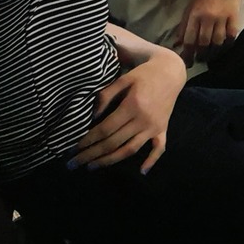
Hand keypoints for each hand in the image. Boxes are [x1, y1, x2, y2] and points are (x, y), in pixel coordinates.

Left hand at [71, 48, 182, 171]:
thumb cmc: (143, 74)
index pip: (105, 129)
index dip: (87, 140)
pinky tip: (142, 172)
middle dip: (91, 154)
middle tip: (73, 164)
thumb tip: (91, 116)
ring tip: (92, 167)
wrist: (170, 71)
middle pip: (113, 143)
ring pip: (130, 149)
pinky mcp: (163, 129)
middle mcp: (143, 120)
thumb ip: (105, 96)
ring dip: (110, 161)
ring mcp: (154, 127)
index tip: (72, 148)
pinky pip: (159, 148)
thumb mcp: (123, 79)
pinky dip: (151, 160)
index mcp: (132, 106)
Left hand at [177, 0, 243, 57]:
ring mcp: (222, 17)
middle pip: (203, 42)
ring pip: (217, 41)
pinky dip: (227, 44)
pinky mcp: (234, 17)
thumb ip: (184, 26)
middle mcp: (207, 17)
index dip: (187, 53)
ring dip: (213, 51)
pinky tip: (224, 46)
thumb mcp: (190, 8)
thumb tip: (178, 44)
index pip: (189, 39)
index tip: (187, 62)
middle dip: (200, 54)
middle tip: (199, 59)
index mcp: (194, 14)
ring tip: (211, 55)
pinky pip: (231, 35)